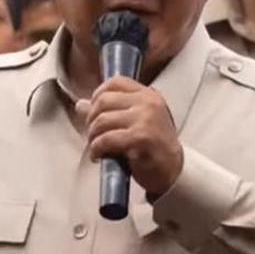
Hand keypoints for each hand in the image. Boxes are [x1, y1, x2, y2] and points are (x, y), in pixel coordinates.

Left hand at [78, 77, 183, 195]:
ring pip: (102, 120)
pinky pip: (106, 139)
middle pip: (104, 101)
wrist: (174, 170)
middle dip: (91, 119)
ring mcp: (145, 119)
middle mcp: (148, 102)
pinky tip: (99, 155)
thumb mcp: (136, 122)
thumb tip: (80, 104)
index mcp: (148, 95)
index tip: (94, 112)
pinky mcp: (140, 137)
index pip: (115, 82)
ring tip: (96, 147)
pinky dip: (96, 149)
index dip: (98, 95)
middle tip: (92, 134)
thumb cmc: (154, 147)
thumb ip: (111, 111)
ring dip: (92, 136)